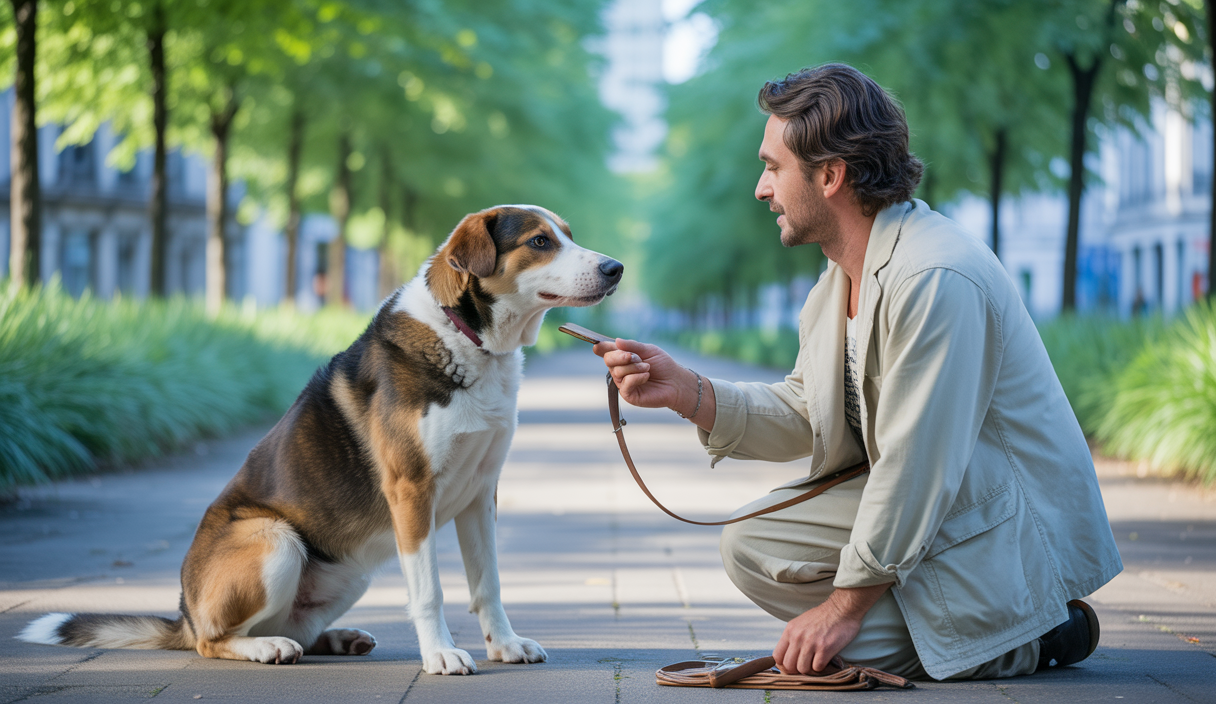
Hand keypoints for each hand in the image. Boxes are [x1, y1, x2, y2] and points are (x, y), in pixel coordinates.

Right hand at [593, 338, 687, 409]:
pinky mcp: (629, 395)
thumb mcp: (648, 350)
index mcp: (624, 358)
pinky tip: (646, 376)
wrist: (676, 382)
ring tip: (647, 368)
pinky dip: (636, 377)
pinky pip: (625, 383)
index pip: (608, 352)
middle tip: (634, 356)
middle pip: (608, 360)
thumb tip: (616, 341)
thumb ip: (632, 345)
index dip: (602, 348)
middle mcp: (621, 370)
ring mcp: (623, 383)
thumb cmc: (663, 365)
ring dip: (634, 367)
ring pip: (617, 371)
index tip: (597, 346)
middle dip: (620, 356)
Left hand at [772, 584, 888, 673]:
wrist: (841, 609)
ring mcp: (810, 643)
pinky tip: (825, 660)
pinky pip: (817, 668)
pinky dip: (822, 668)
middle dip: (796, 671)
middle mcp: (797, 637)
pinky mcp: (824, 648)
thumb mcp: (800, 623)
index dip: (783, 665)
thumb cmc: (823, 617)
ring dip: (810, 670)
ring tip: (816, 662)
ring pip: (802, 669)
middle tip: (806, 667)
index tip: (792, 666)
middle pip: (788, 666)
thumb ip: (793, 637)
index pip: (777, 656)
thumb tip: (788, 655)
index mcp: (790, 631)